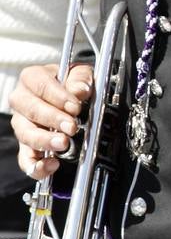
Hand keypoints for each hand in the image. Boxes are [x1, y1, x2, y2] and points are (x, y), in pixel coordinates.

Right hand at [9, 64, 93, 178]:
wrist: (70, 95)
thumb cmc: (71, 81)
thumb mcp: (79, 72)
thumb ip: (80, 78)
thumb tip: (79, 90)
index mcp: (32, 78)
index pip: (41, 86)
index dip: (58, 97)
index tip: (75, 106)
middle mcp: (22, 101)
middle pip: (31, 110)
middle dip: (53, 120)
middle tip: (72, 126)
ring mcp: (22, 124)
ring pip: (26, 134)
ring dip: (45, 141)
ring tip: (64, 144)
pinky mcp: (27, 145)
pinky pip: (26, 158)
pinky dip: (37, 165)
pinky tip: (52, 164)